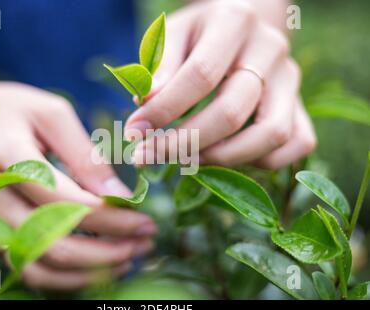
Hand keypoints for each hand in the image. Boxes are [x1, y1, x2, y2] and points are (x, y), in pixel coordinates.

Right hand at [0, 77, 155, 289]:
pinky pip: (28, 268)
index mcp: (8, 156)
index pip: (65, 201)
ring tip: (128, 258)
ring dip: (89, 270)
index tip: (144, 220)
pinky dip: (65, 277)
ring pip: (40, 265)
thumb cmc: (11, 109)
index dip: (110, 217)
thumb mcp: (52, 114)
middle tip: (144, 243)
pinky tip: (97, 267)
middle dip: (107, 249)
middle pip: (53, 241)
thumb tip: (118, 195)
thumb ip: (84, 155)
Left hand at [125, 0, 315, 169]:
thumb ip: (157, 68)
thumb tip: (145, 106)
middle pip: (232, 110)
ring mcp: (291, 79)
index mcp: (234, 22)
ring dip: (223, 158)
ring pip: (271, 134)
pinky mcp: (302, 106)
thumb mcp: (170, 36)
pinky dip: (261, 161)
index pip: (199, 76)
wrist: (240, 30)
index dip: (163, 111)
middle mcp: (270, 49)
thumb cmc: (197, 37)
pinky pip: (296, 144)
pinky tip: (225, 157)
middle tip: (148, 156)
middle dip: (184, 143)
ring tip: (188, 159)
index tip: (133, 132)